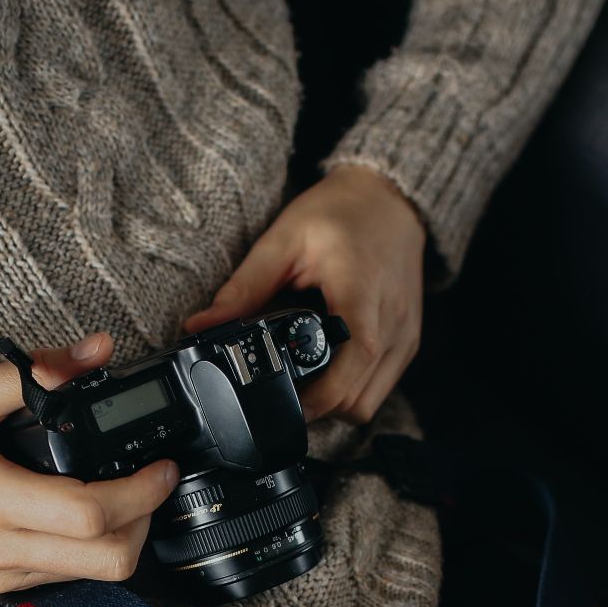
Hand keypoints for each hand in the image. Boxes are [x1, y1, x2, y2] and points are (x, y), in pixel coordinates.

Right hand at [0, 333, 178, 593]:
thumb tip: (93, 352)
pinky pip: (60, 578)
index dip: (141, 492)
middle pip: (106, 560)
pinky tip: (78, 513)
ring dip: (119, 537)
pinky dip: (85, 550)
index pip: (89, 514)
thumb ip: (30, 373)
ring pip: (90, 576)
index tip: (161, 466)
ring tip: (118, 492)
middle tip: (149, 483)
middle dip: (144, 521)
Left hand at [185, 165, 426, 422]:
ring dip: (334, 404)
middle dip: (316, 406)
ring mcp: (405, 335)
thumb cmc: (338, 213)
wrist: (390, 200)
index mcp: (361, 292)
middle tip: (278, 392)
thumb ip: (243, 288)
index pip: (352, 360)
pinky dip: (352, 391)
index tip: (280, 402)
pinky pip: (380, 388)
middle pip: (357, 399)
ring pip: (369, 403)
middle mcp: (392, 321)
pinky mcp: (408, 342)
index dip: (318, 396)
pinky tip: (326, 369)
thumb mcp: (282, 241)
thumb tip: (198, 325)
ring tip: (302, 381)